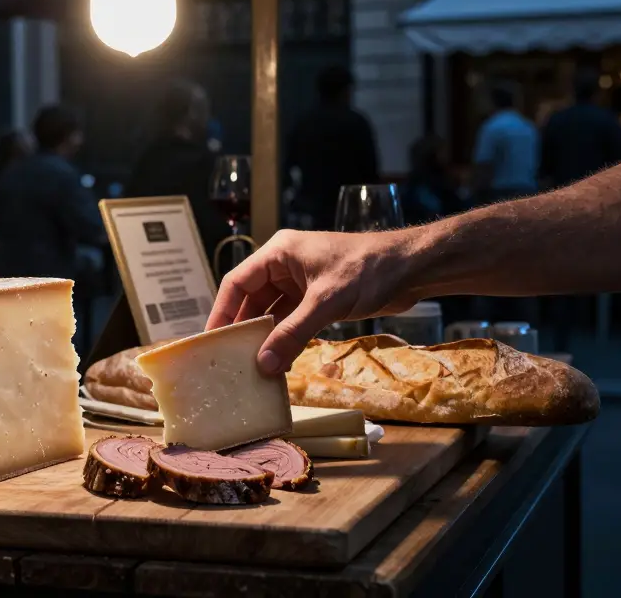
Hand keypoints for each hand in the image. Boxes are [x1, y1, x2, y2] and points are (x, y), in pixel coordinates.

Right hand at [206, 229, 416, 374]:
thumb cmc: (368, 270)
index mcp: (279, 253)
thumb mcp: (326, 302)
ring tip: (250, 367)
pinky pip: (292, 320)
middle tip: (227, 360)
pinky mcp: (318, 299)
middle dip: (242, 329)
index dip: (221, 311)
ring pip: (272, 313)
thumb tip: (264, 365)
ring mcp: (302, 283)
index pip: (237, 282)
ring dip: (264, 337)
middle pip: (252, 300)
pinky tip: (278, 362)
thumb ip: (293, 333)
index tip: (210, 341)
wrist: (411, 268)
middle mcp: (285, 266)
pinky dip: (285, 339)